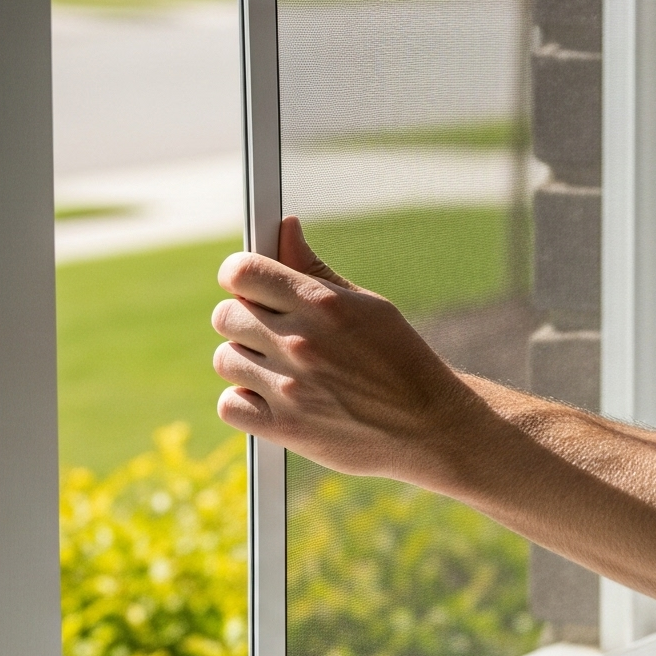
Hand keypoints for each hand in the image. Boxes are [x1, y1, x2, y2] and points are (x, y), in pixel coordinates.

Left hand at [211, 216, 494, 485]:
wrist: (431, 427)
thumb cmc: (401, 359)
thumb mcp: (367, 305)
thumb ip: (315, 268)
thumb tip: (285, 227)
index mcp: (321, 304)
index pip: (241, 272)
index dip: (238, 275)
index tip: (247, 285)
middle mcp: (300, 342)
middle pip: (225, 315)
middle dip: (243, 319)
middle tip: (271, 332)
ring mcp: (289, 387)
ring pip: (224, 360)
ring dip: (245, 362)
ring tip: (278, 368)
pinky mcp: (284, 429)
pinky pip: (229, 406)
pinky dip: (245, 403)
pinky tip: (271, 398)